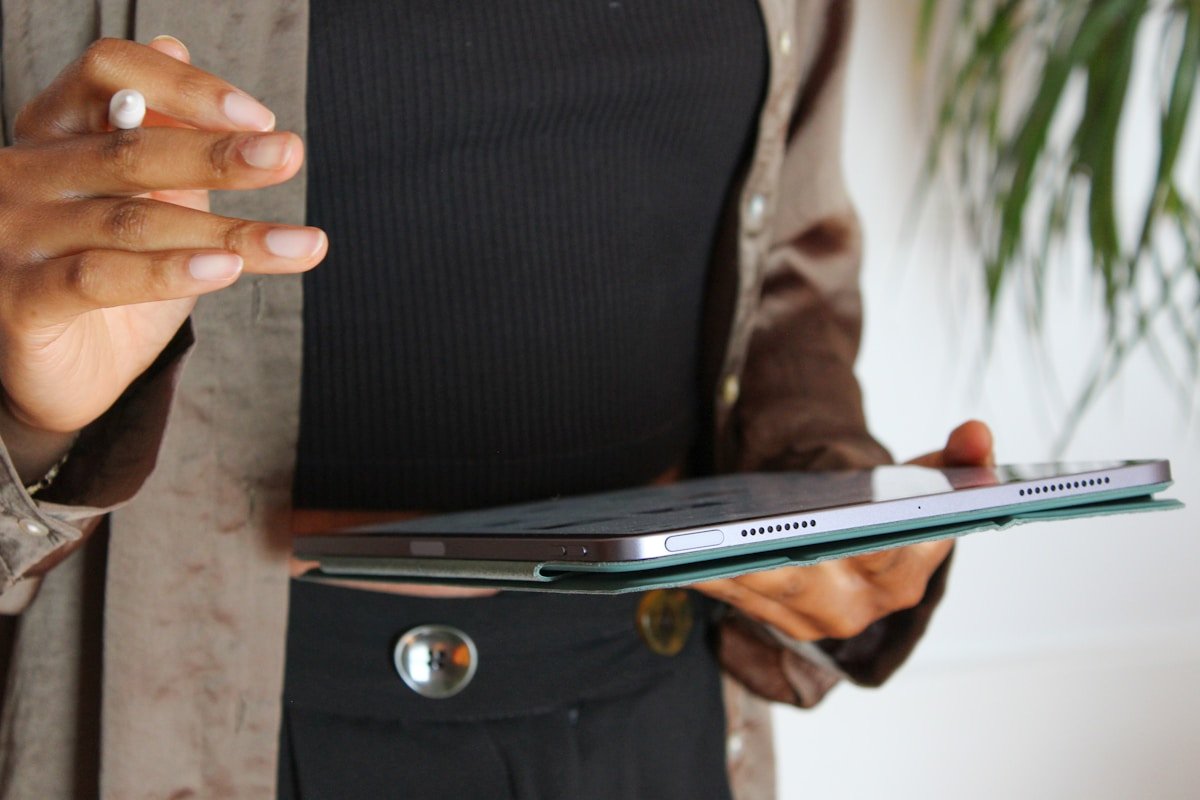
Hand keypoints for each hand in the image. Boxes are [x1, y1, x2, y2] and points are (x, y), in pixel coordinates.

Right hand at [0, 36, 325, 443]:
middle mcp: (23, 173)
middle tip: (289, 154)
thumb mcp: (145, 203)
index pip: (108, 72)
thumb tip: (176, 40)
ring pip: (132, 219)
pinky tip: (225, 270)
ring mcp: (15, 235)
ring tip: (301, 242)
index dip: (184, 87)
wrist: (57, 373)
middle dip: (219, 153)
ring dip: (229, 231)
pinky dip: (167, 272)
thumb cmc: (109, 279)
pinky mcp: (20, 299)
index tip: (258, 118)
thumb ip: (163, 140)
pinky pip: (98, 276)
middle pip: (128, 147)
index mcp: (54, 135)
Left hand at [696, 420, 993, 640]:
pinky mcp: (771, 617)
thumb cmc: (885, 503)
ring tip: (688, 531)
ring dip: (721, 562)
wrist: (854, 535)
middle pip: (801, 576)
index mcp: (899, 577)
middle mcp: (854, 607)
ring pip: (759, 587)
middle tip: (729, 528)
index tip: (814, 521)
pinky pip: (732, 593)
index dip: (842, 538)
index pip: (872, 558)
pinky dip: (704, 569)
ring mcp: (809, 618)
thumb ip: (958, 459)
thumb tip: (978, 432)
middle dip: (764, 555)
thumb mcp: (924, 476)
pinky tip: (675, 545)